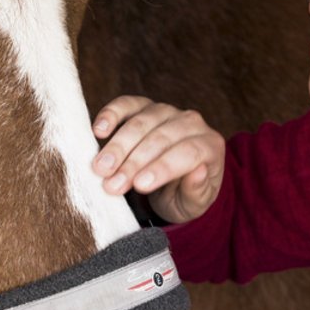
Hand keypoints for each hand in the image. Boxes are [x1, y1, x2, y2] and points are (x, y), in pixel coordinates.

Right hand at [92, 96, 224, 223]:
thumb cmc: (184, 195)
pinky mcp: (144, 106)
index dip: (163, 168)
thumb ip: (198, 190)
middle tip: (111, 184)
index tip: (139, 185)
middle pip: (161, 137)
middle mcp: (192, 122)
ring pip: (142, 121)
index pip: (188, 152)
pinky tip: (98, 130)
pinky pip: (127, 104)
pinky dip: (111, 114)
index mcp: (211, 145)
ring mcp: (167, 111)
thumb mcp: (195, 204)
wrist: (174, 183)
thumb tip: (198, 171)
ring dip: (118, 146)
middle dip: (134, 162)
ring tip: (100, 168)